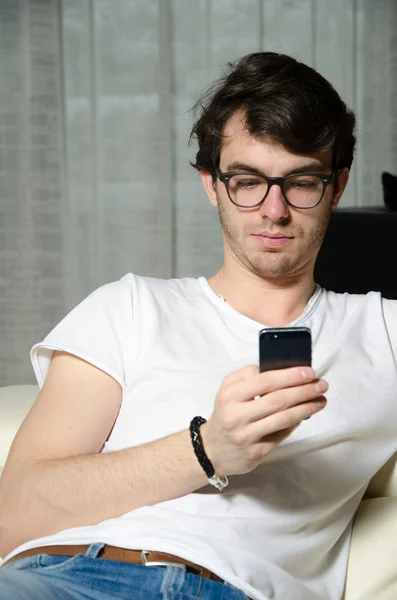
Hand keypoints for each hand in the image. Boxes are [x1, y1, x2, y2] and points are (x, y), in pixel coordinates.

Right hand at [200, 365, 326, 476]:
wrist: (212, 450)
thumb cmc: (225, 413)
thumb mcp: (226, 389)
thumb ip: (246, 375)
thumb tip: (276, 371)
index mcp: (229, 395)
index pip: (265, 381)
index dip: (290, 376)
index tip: (309, 372)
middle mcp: (236, 416)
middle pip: (277, 400)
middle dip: (304, 391)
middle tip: (322, 385)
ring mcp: (246, 436)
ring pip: (283, 419)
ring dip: (306, 408)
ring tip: (321, 400)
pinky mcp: (256, 453)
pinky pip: (281, 435)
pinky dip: (296, 423)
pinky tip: (306, 414)